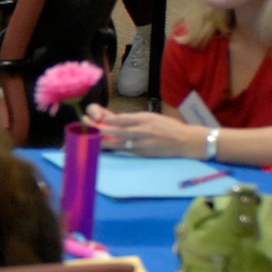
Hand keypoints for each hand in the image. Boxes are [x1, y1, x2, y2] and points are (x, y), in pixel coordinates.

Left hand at [84, 103, 202, 158]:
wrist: (186, 141)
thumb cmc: (168, 127)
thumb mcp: (151, 117)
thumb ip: (133, 119)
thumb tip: (113, 120)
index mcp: (144, 119)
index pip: (121, 119)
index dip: (105, 119)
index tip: (92, 117)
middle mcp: (142, 131)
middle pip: (116, 131)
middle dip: (99, 129)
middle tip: (85, 127)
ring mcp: (143, 144)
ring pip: (118, 144)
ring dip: (102, 142)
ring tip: (88, 140)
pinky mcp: (144, 154)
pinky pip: (126, 151)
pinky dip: (114, 149)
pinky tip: (103, 149)